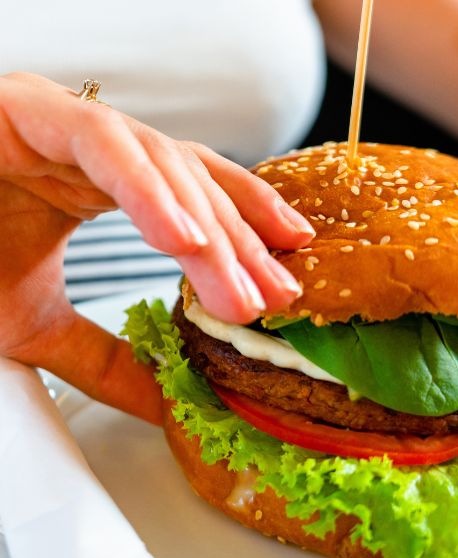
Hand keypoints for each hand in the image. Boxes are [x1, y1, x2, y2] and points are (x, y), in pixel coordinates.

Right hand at [0, 73, 313, 422]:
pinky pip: (102, 143)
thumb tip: (165, 401)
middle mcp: (96, 151)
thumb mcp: (39, 325)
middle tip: (273, 297)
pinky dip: (146, 190)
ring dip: (207, 228)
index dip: (248, 237)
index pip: (198, 202)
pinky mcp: (26, 109)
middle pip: (194, 188)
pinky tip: (182, 238)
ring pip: (164, 165)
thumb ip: (105, 359)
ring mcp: (63, 124)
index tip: (283, 279)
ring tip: (238, 285)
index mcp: (104, 186)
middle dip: (239, 245)